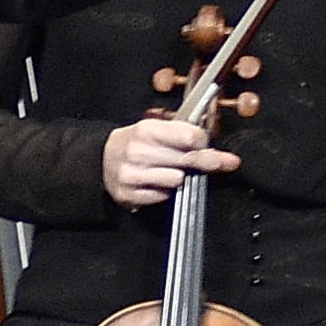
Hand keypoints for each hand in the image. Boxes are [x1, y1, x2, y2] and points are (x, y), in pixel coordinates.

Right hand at [101, 113, 233, 209]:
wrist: (102, 159)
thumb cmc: (136, 143)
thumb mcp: (155, 129)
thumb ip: (184, 134)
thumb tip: (222, 152)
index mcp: (147, 129)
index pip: (190, 136)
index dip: (203, 142)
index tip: (206, 145)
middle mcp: (138, 151)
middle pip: (188, 159)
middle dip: (207, 161)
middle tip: (222, 162)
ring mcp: (132, 174)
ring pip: (177, 180)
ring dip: (179, 178)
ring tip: (170, 171)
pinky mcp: (129, 194)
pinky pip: (163, 196)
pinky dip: (165, 191)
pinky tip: (157, 183)